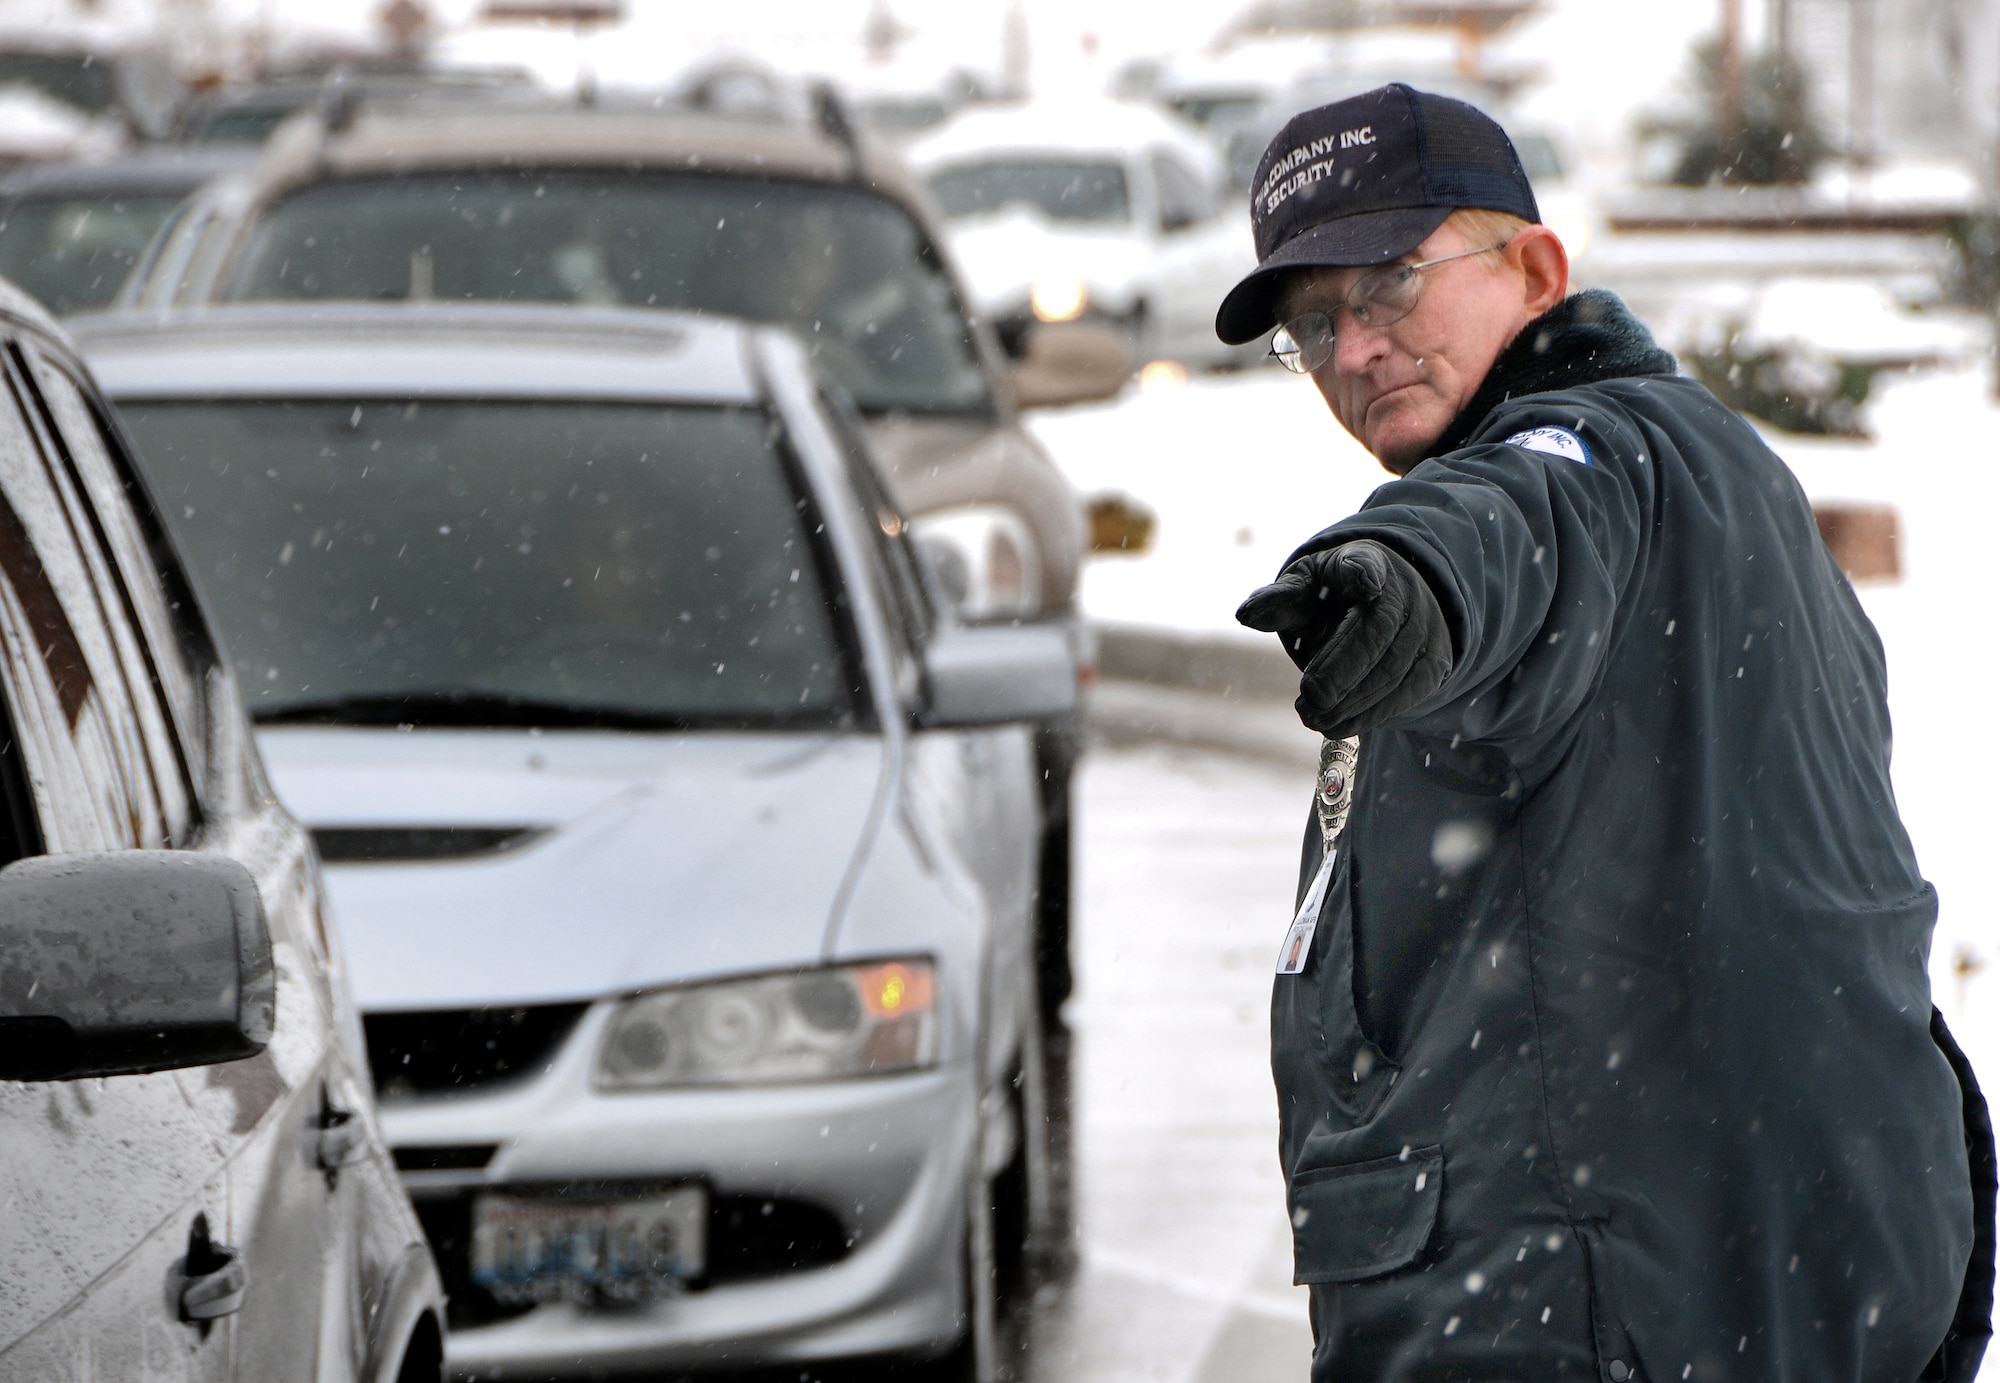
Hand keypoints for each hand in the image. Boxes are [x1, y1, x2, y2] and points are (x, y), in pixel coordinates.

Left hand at [1236, 539, 1452, 736]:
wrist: (1387, 602)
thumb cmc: (1335, 595)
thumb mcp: (1306, 587)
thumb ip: (1280, 600)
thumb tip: (1246, 614)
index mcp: (1365, 561)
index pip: (1367, 563)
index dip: (1366, 572)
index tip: (1365, 581)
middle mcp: (1404, 592)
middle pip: (1379, 632)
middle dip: (1343, 671)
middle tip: (1307, 702)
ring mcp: (1425, 627)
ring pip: (1395, 669)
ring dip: (1354, 701)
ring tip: (1313, 718)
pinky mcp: (1433, 662)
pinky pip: (1408, 693)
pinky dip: (1372, 714)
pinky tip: (1338, 726)